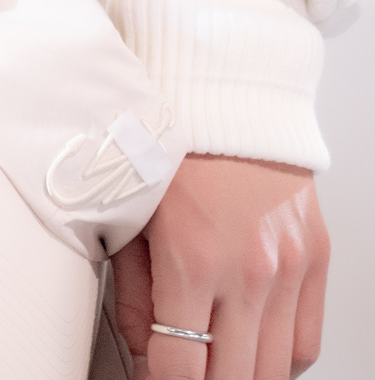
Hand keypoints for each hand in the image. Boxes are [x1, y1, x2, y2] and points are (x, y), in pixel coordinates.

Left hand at [112, 154, 327, 379]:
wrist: (226, 93)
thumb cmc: (169, 144)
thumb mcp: (130, 216)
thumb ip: (134, 295)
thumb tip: (144, 351)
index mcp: (193, 260)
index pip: (181, 370)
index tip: (151, 379)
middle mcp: (248, 271)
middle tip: (181, 370)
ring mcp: (288, 268)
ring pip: (272, 371)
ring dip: (240, 376)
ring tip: (214, 364)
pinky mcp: (315, 259)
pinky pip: (305, 343)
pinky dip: (280, 360)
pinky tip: (253, 349)